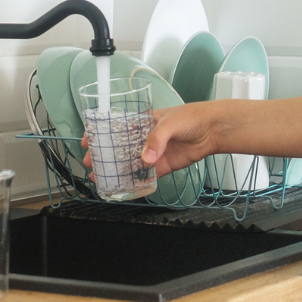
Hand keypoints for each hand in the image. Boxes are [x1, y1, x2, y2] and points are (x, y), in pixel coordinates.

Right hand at [80, 104, 215, 178]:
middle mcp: (146, 137)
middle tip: (90, 162)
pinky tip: (125, 185)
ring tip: (101, 177)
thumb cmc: (193, 117)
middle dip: (103, 155)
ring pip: (129, 163)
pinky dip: (135, 180)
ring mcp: (154, 152)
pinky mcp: (163, 166)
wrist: (213, 129)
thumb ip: (156, 139)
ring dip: (116, 170)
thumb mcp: (170, 122)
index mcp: (143, 121)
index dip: (101, 133)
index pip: (117, 126)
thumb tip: (146, 158)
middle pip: (119, 147)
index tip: (88, 140)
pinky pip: (146, 175)